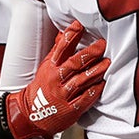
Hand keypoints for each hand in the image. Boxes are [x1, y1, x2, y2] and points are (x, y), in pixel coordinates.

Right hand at [0, 21, 108, 138]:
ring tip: (107, 63)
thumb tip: (65, 31)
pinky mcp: (70, 108)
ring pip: (80, 80)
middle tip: (102, 44)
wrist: (31, 113)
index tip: (80, 25)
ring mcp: (63, 94)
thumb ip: (58, 50)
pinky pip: (84, 99)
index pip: (61, 48)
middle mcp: (56, 79)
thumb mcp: (47, 66)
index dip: (70, 35)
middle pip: (74, 63)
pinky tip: (102, 83)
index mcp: (51, 67)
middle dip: (89, 53)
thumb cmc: (42, 86)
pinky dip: (94, 91)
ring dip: (95, 71)